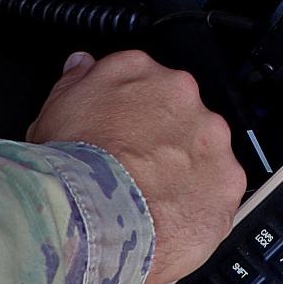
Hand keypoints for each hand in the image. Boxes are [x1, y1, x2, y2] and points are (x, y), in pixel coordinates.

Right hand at [27, 48, 243, 283]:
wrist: (98, 218)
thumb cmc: (74, 167)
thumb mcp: (53, 112)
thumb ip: (75, 81)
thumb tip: (82, 65)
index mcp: (141, 72)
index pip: (142, 79)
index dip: (131, 110)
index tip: (123, 129)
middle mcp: (183, 98)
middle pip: (179, 112)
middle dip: (164, 137)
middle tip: (136, 167)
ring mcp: (211, 140)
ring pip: (205, 149)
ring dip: (187, 168)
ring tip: (154, 197)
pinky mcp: (229, 182)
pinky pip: (221, 189)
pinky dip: (202, 202)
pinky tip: (173, 216)